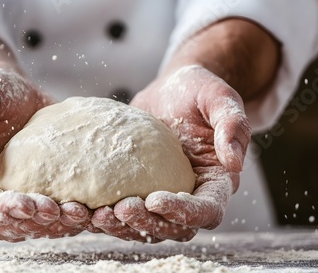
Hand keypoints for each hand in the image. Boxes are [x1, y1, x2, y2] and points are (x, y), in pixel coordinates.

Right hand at [0, 68, 89, 241]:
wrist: (17, 93)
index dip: (0, 211)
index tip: (27, 205)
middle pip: (8, 224)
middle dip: (34, 222)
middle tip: (59, 210)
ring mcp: (19, 195)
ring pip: (34, 226)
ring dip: (57, 225)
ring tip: (81, 212)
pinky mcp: (44, 191)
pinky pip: (54, 215)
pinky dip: (72, 217)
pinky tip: (92, 210)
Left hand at [91, 65, 250, 241]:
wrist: (172, 89)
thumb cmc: (199, 91)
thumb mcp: (219, 98)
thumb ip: (233, 125)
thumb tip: (235, 162)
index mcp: (216, 181)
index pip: (207, 210)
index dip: (184, 213)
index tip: (155, 200)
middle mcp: (191, 195)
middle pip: (174, 227)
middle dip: (147, 224)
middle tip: (120, 209)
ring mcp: (162, 195)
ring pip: (146, 226)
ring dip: (122, 226)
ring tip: (96, 214)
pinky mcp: (137, 189)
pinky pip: (123, 210)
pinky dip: (104, 213)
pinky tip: (82, 207)